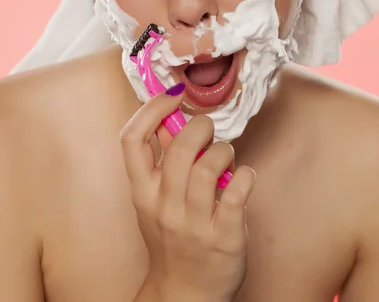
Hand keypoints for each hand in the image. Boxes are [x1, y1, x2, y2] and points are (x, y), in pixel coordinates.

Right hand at [120, 84, 255, 301]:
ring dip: (223, 151)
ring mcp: (193, 224)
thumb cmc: (172, 237)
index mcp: (142, 192)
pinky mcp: (224, 237)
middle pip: (179, 148)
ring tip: (226, 158)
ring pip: (208, 166)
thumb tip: (172, 116)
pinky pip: (237, 193)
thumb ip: (162, 159)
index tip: (173, 96)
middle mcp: (164, 206)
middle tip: (208, 129)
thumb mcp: (154, 200)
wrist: (185, 292)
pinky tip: (244, 177)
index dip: (152, 109)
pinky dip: (246, 176)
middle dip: (201, 126)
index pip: (132, 139)